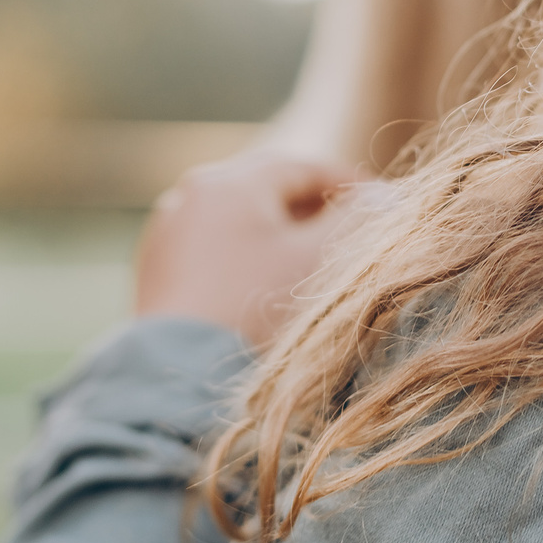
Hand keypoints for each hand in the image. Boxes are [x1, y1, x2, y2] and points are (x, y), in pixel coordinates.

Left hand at [135, 151, 373, 348]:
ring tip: (312, 260)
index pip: (302, 167)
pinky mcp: (158, 269)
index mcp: (229, 181)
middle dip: (313, 207)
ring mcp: (167, 232)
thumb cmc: (255, 310)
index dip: (349, 183)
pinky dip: (246, 256)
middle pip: (267, 189)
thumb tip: (385, 196)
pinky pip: (213, 248)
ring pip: (239, 219)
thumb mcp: (317, 260)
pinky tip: (267, 285)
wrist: (180, 375)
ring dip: (279, 232)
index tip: (382, 203)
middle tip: (352, 229)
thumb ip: (357, 219)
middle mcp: (191, 194)